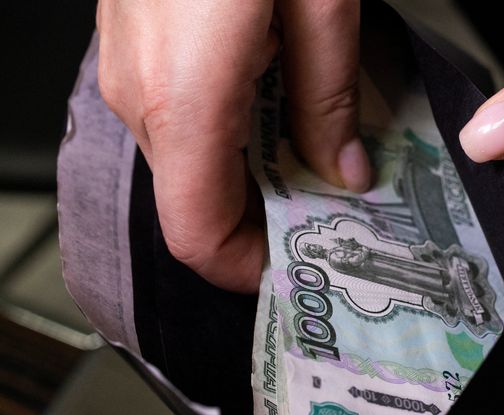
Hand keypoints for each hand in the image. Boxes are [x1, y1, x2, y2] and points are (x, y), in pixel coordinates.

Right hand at [96, 0, 368, 293]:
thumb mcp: (320, 0)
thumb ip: (329, 95)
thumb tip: (344, 171)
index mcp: (183, 95)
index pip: (198, 233)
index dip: (248, 267)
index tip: (299, 269)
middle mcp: (141, 90)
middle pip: (197, 203)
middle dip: (266, 221)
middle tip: (330, 215)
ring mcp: (130, 65)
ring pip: (188, 161)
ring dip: (250, 176)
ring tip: (315, 161)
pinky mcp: (137, 43)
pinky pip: (177, 118)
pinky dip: (227, 135)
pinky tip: (278, 109)